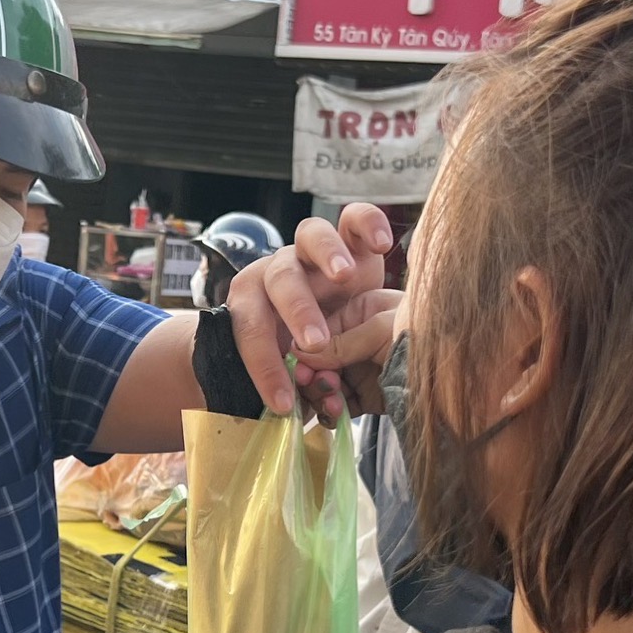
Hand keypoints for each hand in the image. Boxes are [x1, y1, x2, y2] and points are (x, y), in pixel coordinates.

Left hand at [227, 203, 399, 419]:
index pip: (249, 331)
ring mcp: (313, 251)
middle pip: (280, 279)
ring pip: (311, 235)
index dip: (264, 368)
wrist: (326, 319)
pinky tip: (383, 246)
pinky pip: (355, 218)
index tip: (284, 402)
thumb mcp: (291, 374)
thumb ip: (290, 387)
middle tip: (315, 342)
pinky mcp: (349, 238)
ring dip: (326, 255)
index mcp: (252, 304)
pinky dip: (367, 224)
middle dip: (296, 311)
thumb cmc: (304, 356)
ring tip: (346, 276)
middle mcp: (280, 271)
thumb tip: (293, 415)